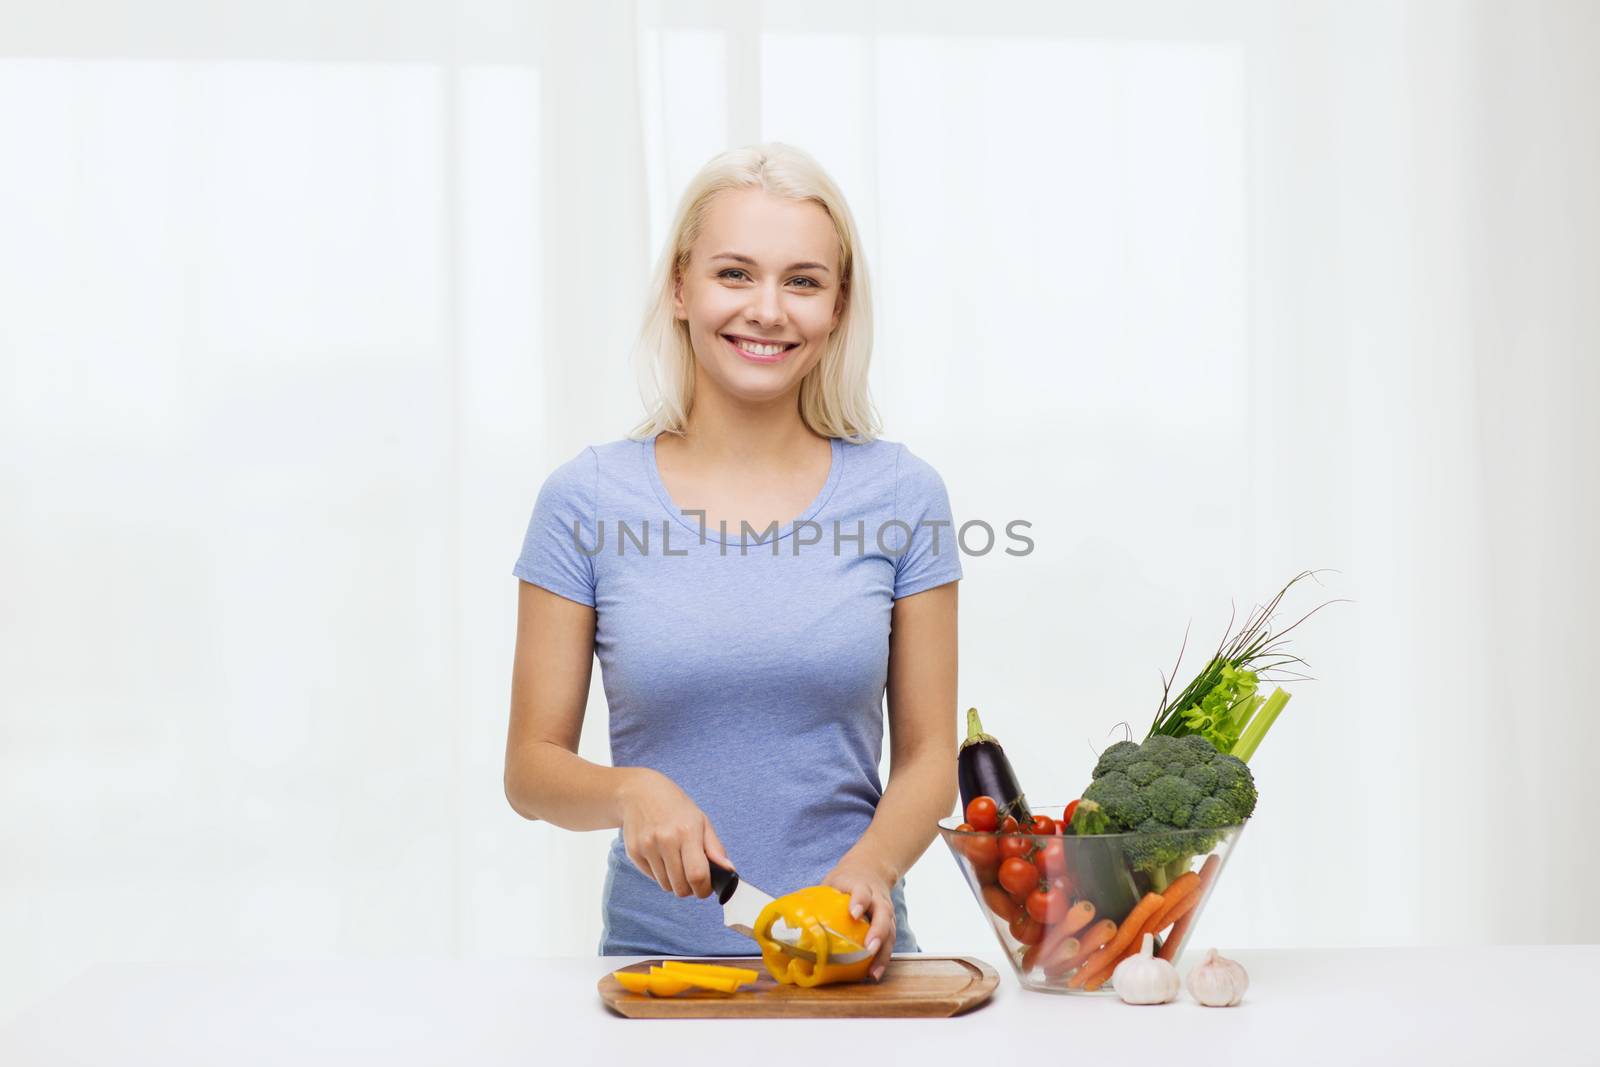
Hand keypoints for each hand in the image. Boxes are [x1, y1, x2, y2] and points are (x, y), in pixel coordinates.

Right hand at [617, 767, 732, 898]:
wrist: (639, 793)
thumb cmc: (676, 808)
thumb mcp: (701, 821)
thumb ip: (716, 848)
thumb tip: (729, 870)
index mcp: (687, 832)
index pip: (697, 875)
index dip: (704, 889)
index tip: (706, 888)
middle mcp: (666, 840)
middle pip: (680, 887)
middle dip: (690, 889)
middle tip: (692, 878)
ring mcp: (647, 847)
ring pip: (666, 886)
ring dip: (674, 882)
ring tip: (676, 863)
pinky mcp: (634, 852)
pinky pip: (652, 878)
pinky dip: (660, 874)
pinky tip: (661, 856)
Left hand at [821, 854, 896, 981]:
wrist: (870, 870)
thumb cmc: (846, 881)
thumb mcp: (832, 882)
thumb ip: (818, 899)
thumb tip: (789, 922)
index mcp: (861, 886)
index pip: (862, 892)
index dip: (859, 901)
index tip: (853, 913)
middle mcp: (878, 899)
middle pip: (883, 914)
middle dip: (878, 932)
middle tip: (870, 948)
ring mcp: (886, 913)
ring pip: (890, 932)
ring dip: (883, 953)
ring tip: (873, 972)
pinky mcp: (889, 925)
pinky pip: (889, 943)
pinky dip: (883, 959)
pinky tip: (874, 973)